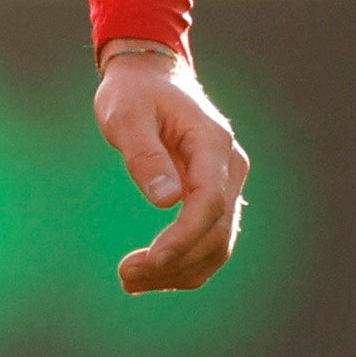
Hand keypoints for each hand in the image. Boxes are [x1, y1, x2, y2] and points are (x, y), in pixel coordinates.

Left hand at [92, 47, 249, 294]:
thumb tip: (165, 200)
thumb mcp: (126, 114)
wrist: (149, 75)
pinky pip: (209, 237)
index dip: (184, 237)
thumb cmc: (133, 92)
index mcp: (213, 143)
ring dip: (181, 269)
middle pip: (217, 231)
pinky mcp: (214, 195)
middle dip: (176, 262)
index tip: (151, 259)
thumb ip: (144, 154)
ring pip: (218, 242)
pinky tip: (152, 274)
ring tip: (131, 281)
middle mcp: (229, 166)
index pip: (210, 202)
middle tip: (126, 277)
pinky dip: (186, 261)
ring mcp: (227, 182)